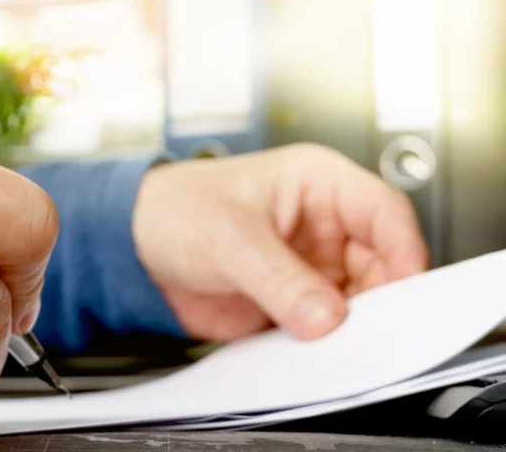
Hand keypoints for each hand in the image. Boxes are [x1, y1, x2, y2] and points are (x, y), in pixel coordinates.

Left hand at [133, 143, 428, 341]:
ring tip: (337, 343)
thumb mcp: (228, 236)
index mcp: (316, 184)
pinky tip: (314, 354)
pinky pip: (323, 328)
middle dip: (380, 298)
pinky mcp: (291, 303)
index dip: (404, 249)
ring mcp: (308, 267)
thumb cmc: (172, 209)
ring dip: (352, 326)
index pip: (384, 213)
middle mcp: (321, 226)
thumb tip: (325, 316)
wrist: (131, 248)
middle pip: (381, 264)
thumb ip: (278, 278)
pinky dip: (325, 345)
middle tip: (370, 328)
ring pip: (357, 302)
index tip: (407, 288)